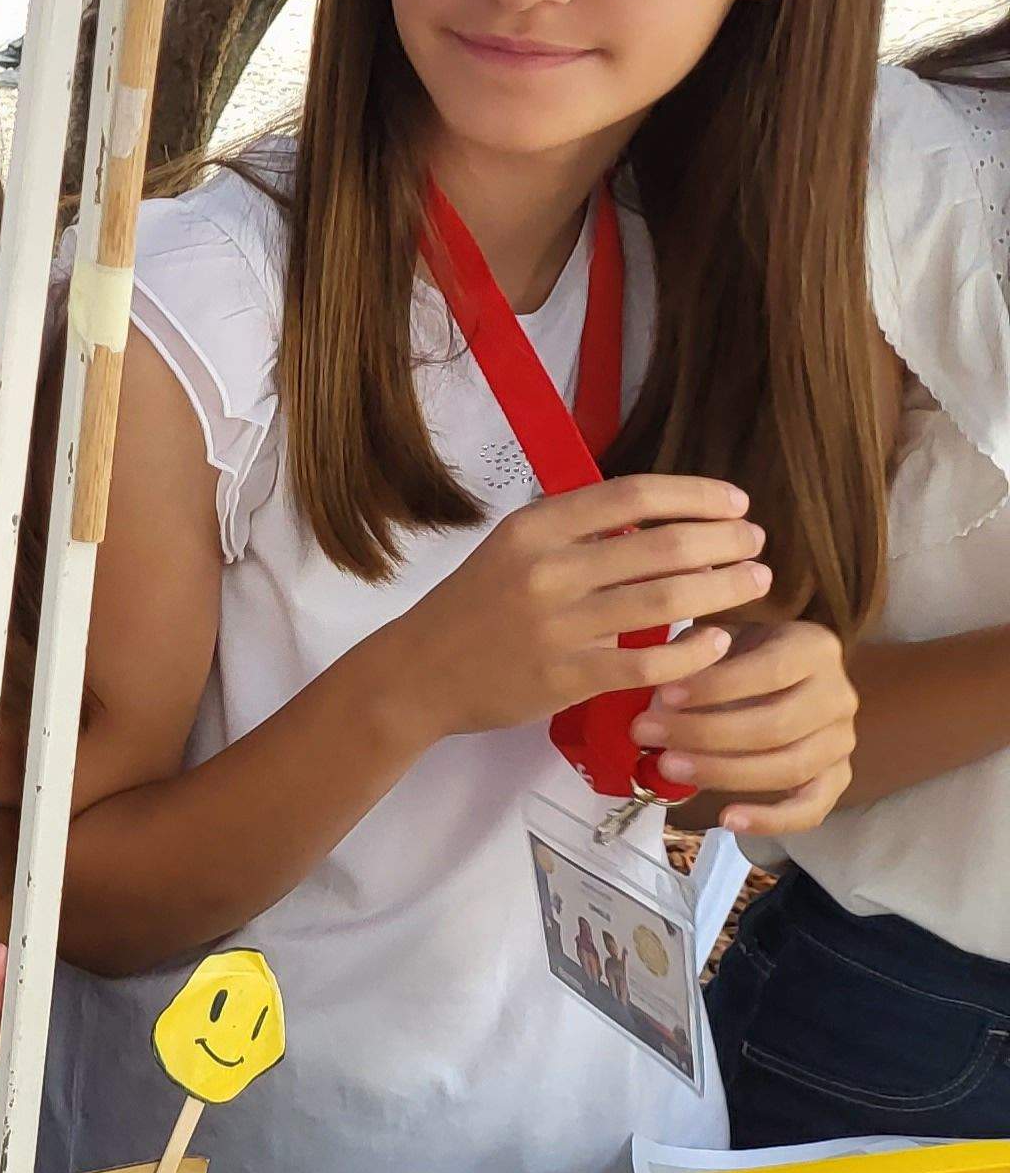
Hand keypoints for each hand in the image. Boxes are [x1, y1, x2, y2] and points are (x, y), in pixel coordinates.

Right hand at [376, 474, 763, 742]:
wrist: (416, 673)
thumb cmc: (473, 608)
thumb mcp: (511, 549)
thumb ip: (577, 533)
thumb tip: (664, 520)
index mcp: (533, 528)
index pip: (632, 496)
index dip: (696, 495)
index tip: (736, 501)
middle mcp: (545, 570)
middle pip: (662, 545)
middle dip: (726, 541)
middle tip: (756, 544)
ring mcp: (554, 626)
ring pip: (666, 600)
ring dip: (724, 588)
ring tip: (754, 582)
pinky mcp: (564, 678)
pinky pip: (648, 662)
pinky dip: (693, 652)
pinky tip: (717, 643)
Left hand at [635, 619, 856, 837]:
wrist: (781, 679)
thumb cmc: (739, 655)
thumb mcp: (718, 639)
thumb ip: (695, 654)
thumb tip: (660, 686)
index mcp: (814, 649)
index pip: (768, 671)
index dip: (714, 687)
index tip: (661, 696)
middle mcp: (839, 695)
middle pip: (775, 726)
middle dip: (704, 733)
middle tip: (646, 734)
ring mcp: (842, 740)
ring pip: (789, 768)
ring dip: (723, 773)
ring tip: (667, 768)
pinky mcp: (837, 778)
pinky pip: (811, 809)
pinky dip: (771, 820)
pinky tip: (726, 820)